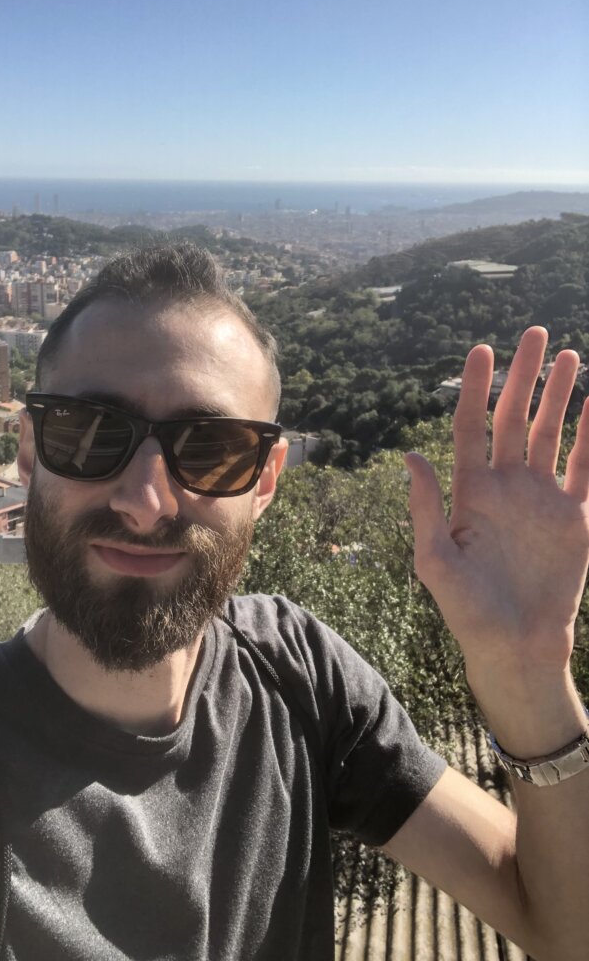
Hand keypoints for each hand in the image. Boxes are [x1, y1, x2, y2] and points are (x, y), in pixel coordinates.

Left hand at [405, 327, 588, 681]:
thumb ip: (426, 508)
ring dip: (560, 396)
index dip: (475, 388)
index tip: (482, 350)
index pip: (471, 426)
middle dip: (524, 377)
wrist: (516, 647)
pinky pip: (587, 468)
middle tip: (535, 334)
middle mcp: (506, 487)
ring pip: (552, 434)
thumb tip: (410, 455)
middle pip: (515, 418)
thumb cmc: (467, 611)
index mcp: (470, 491)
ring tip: (569, 356)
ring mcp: (542, 499)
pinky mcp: (575, 517)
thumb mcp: (434, 561)